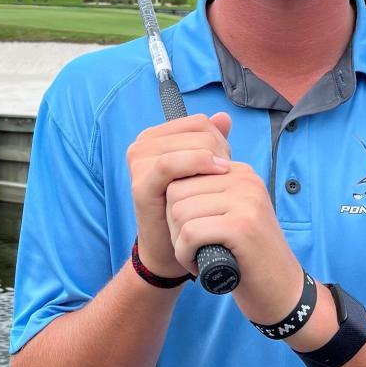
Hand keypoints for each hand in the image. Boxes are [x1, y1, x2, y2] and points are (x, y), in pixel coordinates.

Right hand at [126, 113, 232, 279]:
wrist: (171, 249)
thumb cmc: (188, 208)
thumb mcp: (202, 173)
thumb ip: (211, 144)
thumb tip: (224, 117)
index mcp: (154, 138)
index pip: (198, 123)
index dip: (220, 139)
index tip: (227, 164)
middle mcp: (141, 145)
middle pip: (196, 131)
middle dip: (219, 151)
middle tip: (225, 177)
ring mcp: (137, 163)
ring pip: (188, 144)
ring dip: (213, 160)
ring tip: (221, 180)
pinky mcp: (140, 184)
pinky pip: (169, 164)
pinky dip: (198, 165)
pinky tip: (218, 176)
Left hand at [165, 162, 303, 322]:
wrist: (282, 293)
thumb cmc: (247, 255)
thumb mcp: (231, 213)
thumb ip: (208, 193)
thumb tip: (167, 177)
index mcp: (240, 172)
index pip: (182, 174)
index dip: (176, 207)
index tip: (192, 229)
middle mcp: (245, 180)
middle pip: (176, 191)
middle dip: (173, 224)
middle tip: (191, 247)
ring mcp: (246, 202)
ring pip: (179, 212)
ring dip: (179, 242)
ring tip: (197, 256)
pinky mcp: (241, 227)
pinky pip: (189, 233)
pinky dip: (184, 254)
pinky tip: (199, 266)